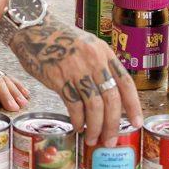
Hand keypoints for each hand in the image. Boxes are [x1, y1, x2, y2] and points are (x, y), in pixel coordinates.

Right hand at [8, 13, 141, 146]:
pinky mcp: (58, 78)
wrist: (33, 28)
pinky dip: (78, 121)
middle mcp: (94, 60)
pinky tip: (78, 126)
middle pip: (111, 99)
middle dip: (113, 125)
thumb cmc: (59, 40)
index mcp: (104, 52)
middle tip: (110, 140)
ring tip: (92, 138)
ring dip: (95, 127)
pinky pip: (74, 106)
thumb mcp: (87, 46)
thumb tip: (111, 98)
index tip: (136, 123)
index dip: (133, 106)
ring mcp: (76, 69)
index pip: (126, 83)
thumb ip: (100, 66)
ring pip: (94, 106)